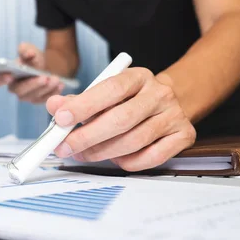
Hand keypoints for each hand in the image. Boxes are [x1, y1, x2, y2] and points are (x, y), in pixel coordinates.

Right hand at [0, 42, 64, 103]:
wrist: (48, 66)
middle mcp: (14, 88)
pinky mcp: (38, 100)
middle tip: (44, 77)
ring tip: (56, 78)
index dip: (1, 79)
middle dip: (32, 84)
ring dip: (45, 88)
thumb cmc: (34, 59)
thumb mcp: (30, 50)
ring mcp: (26, 96)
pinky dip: (53, 92)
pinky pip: (44, 99)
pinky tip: (60, 84)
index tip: (10, 75)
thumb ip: (27, 49)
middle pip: (19, 91)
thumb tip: (29, 54)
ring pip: (33, 97)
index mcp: (7, 75)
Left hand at [47, 68, 196, 170]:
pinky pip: (152, 157)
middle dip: (87, 137)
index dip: (84, 106)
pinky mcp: (184, 135)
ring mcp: (174, 115)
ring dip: (103, 152)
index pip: (110, 89)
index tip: (60, 119)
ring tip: (83, 154)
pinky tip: (114, 159)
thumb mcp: (104, 93)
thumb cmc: (127, 100)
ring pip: (134, 141)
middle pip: (121, 119)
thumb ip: (78, 101)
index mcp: (137, 77)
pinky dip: (128, 162)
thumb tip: (55, 106)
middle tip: (65, 147)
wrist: (167, 103)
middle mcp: (159, 93)